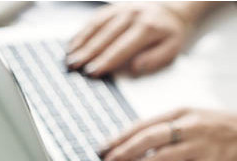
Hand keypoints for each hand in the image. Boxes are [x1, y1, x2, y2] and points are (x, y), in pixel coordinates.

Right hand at [66, 2, 190, 76]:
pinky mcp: (112, 8)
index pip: (122, 47)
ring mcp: (120, 9)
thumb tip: (136, 67)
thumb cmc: (168, 35)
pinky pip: (94, 20)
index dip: (105, 61)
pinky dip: (81, 33)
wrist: (170, 10)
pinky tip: (72, 45)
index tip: (92, 72)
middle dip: (88, 53)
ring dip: (81, 43)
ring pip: (96, 27)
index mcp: (148, 26)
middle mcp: (132, 14)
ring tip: (69, 58)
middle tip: (74, 66)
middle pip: (105, 37)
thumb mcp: (172, 48)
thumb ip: (155, 59)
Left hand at [101, 108, 236, 160]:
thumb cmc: (218, 126)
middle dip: (123, 151)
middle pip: (149, 138)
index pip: (143, 124)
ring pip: (162, 157)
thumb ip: (164, 125)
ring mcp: (201, 146)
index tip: (103, 148)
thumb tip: (129, 139)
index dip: (119, 137)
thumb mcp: (191, 116)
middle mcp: (189, 127)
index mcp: (180, 112)